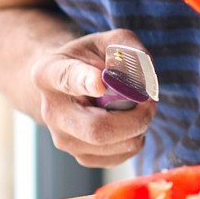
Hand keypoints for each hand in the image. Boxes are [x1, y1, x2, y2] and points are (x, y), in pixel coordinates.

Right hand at [29, 30, 156, 166]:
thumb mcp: (109, 41)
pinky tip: (130, 123)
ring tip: (138, 108)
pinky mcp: (81, 156)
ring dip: (139, 127)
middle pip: (97, 128)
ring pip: (113, 145)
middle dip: (135, 118)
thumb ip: (129, 48)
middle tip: (150, 102)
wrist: (71, 86)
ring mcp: (63, 139)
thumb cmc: (92, 60)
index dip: (84, 81)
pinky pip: (120, 156)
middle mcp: (51, 111)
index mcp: (49, 73)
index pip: (66, 79)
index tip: (100, 83)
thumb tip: (145, 77)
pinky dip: (136, 139)